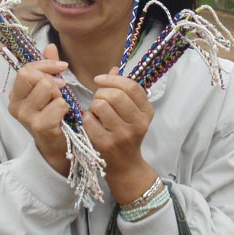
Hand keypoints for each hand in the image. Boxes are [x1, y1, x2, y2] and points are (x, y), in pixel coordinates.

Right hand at [8, 44, 71, 174]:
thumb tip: (50, 46)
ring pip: (47, 87)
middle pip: (32, 75)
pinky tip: (65, 116)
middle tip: (61, 91)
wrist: (58, 148)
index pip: (26, 69)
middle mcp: (15, 105)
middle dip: (51, 80)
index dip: (46, 64)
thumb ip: (48, 68)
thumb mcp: (50, 90)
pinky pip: (58, 104)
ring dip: (60, 95)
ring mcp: (25, 117)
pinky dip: (66, 108)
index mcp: (16, 94)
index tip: (63, 67)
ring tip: (60, 106)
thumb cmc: (54, 116)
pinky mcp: (39, 126)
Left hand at [84, 69, 156, 202]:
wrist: (126, 165)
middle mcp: (137, 124)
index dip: (113, 79)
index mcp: (146, 112)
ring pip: (100, 105)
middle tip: (99, 99)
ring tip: (96, 113)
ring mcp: (122, 135)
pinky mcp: (106, 144)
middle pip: (114, 94)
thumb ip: (123, 90)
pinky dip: (87, 118)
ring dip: (93, 105)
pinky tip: (93, 124)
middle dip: (101, 92)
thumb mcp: (132, 112)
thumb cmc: (127, 133)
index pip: (131, 86)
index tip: (99, 79)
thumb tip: (114, 68)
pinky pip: (89, 119)